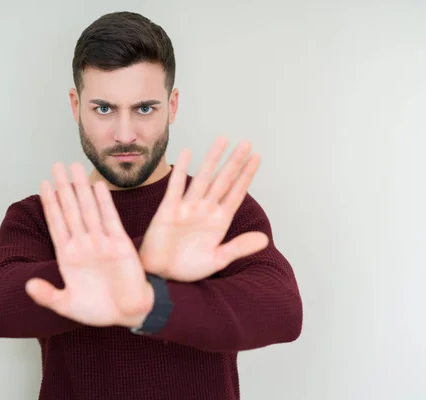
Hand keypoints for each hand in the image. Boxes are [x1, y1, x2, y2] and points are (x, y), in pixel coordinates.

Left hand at [25, 162, 152, 327]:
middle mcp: (84, 245)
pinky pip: (110, 219)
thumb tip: (27, 284)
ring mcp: (102, 243)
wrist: (129, 313)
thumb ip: (47, 295)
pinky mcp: (120, 244)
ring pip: (88, 209)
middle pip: (71, 210)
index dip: (50, 204)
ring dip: (81, 189)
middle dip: (63, 187)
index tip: (43, 184)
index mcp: (69, 256)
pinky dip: (104, 203)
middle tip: (56, 165)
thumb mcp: (67, 305)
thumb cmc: (99, 310)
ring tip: (75, 167)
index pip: (57, 223)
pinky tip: (97, 187)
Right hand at [139, 137, 268, 281]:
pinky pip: (176, 187)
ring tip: (222, 140)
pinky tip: (186, 153)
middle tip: (246, 143)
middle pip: (223, 181)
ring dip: (212, 159)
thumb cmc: (187, 268)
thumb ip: (239, 248)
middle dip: (234, 162)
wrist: (161, 275)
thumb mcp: (217, 260)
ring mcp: (187, 208)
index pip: (236, 193)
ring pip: (202, 178)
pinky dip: (180, 170)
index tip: (257, 157)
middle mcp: (205, 210)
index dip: (247, 175)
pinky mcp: (168, 210)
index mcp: (219, 221)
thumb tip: (265, 239)